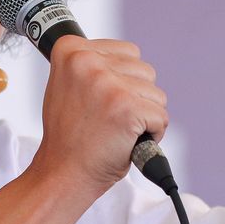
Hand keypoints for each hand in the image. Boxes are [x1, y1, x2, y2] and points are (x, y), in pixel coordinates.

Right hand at [29, 36, 167, 197]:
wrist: (63, 173)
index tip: (100, 101)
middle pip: (144, 71)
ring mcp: (109, 85)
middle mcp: (88, 62)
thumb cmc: (68, 136)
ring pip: (156, 94)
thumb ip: (92, 66)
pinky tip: (128, 142)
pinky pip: (161, 117)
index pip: (127, 52)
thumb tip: (125, 60)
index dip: (122, 81)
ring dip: (144, 115)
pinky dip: (152, 134)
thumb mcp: (66, 85)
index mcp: (71, 50)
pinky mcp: (128, 108)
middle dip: (136, 98)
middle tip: (108, 119)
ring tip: (117, 131)